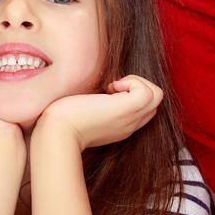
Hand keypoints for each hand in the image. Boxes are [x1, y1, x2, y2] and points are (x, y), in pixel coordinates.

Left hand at [35, 75, 162, 151]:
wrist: (57, 132)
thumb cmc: (62, 120)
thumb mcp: (87, 112)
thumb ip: (98, 104)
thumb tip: (101, 87)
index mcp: (122, 125)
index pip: (145, 107)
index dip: (132, 93)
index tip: (108, 93)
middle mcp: (130, 124)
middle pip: (155, 101)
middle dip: (136, 86)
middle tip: (111, 89)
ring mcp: (130, 117)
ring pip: (157, 94)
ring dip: (136, 82)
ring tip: (112, 88)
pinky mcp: (126, 109)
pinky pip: (148, 91)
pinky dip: (132, 82)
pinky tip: (110, 89)